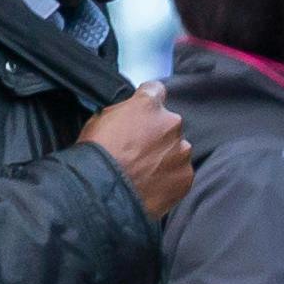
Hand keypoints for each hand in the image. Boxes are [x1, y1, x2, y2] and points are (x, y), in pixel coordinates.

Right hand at [81, 92, 195, 223]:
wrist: (103, 192)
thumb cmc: (96, 155)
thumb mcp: (100, 119)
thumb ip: (124, 112)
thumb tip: (130, 116)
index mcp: (149, 105)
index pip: (156, 91)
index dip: (148, 100)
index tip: (143, 112)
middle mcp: (171, 124)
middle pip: (169, 124)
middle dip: (157, 134)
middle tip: (138, 151)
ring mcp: (182, 151)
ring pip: (177, 150)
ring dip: (165, 156)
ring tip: (143, 171)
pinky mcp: (186, 176)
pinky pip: (180, 173)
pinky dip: (169, 178)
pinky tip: (151, 184)